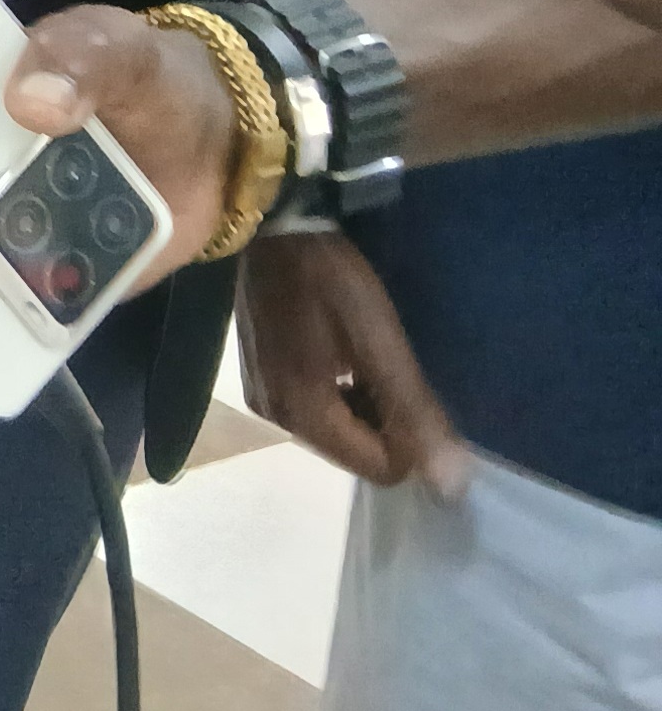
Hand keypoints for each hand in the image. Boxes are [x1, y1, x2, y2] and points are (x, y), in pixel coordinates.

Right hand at [236, 230, 464, 493]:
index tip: (411, 388)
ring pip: (336, 433)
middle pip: (356, 454)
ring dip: (362, 408)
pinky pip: (313, 410)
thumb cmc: (330, 281)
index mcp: (303, 415)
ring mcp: (262, 398)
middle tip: (387, 368)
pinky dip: (337, 394)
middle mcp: (275, 418)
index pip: (381, 469)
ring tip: (364, 358)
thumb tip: (452, 484)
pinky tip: (339, 354)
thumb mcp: (380, 341)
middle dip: (384, 424)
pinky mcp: (258, 378)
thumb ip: (414, 411)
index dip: (411, 439)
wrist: (273, 227)